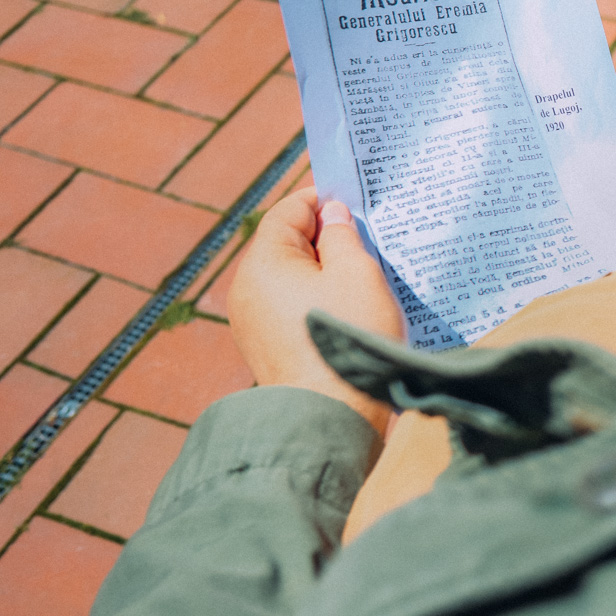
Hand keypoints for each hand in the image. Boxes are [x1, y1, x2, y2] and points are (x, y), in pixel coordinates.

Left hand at [229, 187, 403, 434]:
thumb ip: (342, 235)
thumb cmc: (346, 337)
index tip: (356, 203)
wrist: (328, 415)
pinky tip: (346, 312)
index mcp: (264, 262)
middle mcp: (247, 288)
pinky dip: (315, 300)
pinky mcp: (265, 345)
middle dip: (326, 239)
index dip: (322, 200)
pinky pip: (290, 306)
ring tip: (362, 281)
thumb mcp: (357, 272)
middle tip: (368, 244)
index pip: (288, 210)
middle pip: (287, 244)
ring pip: (290, 277)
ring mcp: (252, 320)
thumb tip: (332, 213)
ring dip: (323, 272)